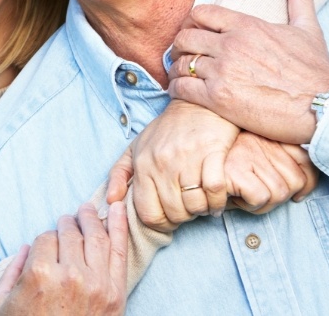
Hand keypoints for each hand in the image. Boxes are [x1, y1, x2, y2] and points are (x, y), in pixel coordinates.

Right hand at [0, 203, 126, 315]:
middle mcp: (70, 274)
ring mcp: (97, 284)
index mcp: (39, 273)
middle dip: (68, 223)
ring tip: (88, 209)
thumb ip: (9, 272)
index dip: (45, 239)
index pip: (46, 238)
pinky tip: (117, 209)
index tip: (47, 244)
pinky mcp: (116, 294)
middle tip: (68, 218)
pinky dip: (119, 227)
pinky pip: (119, 252)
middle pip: (70, 233)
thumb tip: (26, 247)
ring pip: (95, 236)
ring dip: (91, 218)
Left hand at [117, 100, 237, 231]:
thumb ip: (119, 174)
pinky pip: (215, 191)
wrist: (196, 103)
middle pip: (174, 213)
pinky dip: (217, 201)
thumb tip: (110, 201)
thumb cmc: (166, 130)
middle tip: (189, 208)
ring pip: (195, 205)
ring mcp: (187, 158)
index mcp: (143, 164)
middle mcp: (162, 162)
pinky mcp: (211, 152)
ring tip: (203, 203)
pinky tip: (216, 198)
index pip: (148, 213)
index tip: (170, 219)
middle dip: (184, 217)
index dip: (161, 224)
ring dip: (202, 210)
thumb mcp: (136, 148)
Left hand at [168, 0, 328, 143]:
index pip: (200, 13)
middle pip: (184, 37)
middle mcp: (231, 45)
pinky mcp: (217, 98)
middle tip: (183, 55)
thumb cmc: (315, 72)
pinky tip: (182, 91)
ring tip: (182, 74)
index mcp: (247, 26)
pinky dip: (176, 89)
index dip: (192, 23)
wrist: (324, 109)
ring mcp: (222, 71)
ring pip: (180, 63)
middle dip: (180, 46)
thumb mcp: (308, 28)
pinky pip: (181, 87)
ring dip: (177, 69)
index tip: (194, 33)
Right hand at [225, 132, 318, 211]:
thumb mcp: (256, 147)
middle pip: (296, 183)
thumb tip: (303, 190)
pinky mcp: (235, 169)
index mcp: (273, 133)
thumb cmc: (223, 151)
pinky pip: (259, 197)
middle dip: (278, 196)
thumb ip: (280, 156)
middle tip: (256, 193)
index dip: (308, 183)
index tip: (298, 192)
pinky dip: (249, 204)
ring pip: (278, 194)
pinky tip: (235, 197)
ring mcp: (250, 154)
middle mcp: (265, 141)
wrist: (190, 135)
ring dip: (262, 203)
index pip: (308, 163)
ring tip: (243, 195)